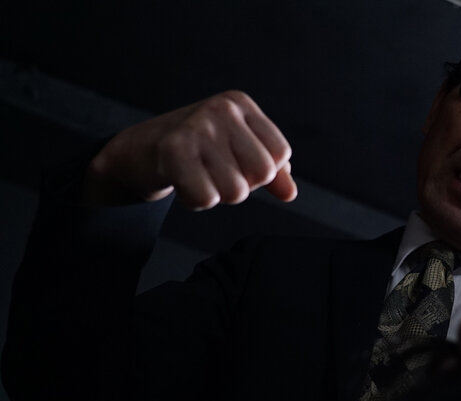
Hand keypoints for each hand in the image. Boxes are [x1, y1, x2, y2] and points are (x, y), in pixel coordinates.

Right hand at [85, 90, 295, 208]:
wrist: (136, 152)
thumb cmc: (195, 151)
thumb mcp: (237, 150)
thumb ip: (272, 171)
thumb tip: (290, 193)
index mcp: (241, 104)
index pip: (281, 154)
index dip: (261, 172)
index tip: (234, 163)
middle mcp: (222, 109)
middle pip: (262, 173)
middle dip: (241, 185)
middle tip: (213, 172)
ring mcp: (198, 127)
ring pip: (236, 191)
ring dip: (216, 195)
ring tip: (196, 176)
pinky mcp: (174, 150)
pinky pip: (207, 199)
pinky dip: (196, 201)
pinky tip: (182, 183)